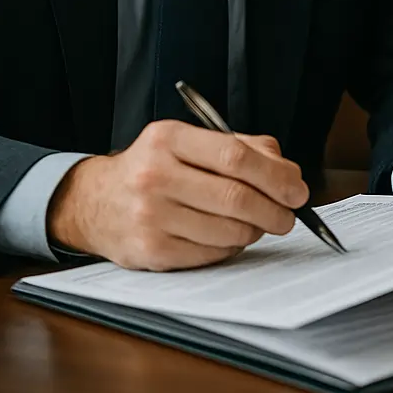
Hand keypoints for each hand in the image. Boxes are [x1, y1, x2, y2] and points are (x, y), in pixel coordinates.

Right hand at [47, 120, 307, 270]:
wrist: (95, 202)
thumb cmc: (155, 169)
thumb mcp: (189, 142)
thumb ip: (243, 148)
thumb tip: (289, 173)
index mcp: (168, 138)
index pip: (236, 157)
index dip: (276, 176)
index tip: (297, 190)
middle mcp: (154, 175)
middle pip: (236, 197)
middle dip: (275, 210)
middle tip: (288, 216)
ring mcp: (149, 215)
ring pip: (228, 231)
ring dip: (254, 231)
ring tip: (256, 224)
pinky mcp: (150, 251)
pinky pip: (211, 254)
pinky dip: (230, 248)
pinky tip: (226, 237)